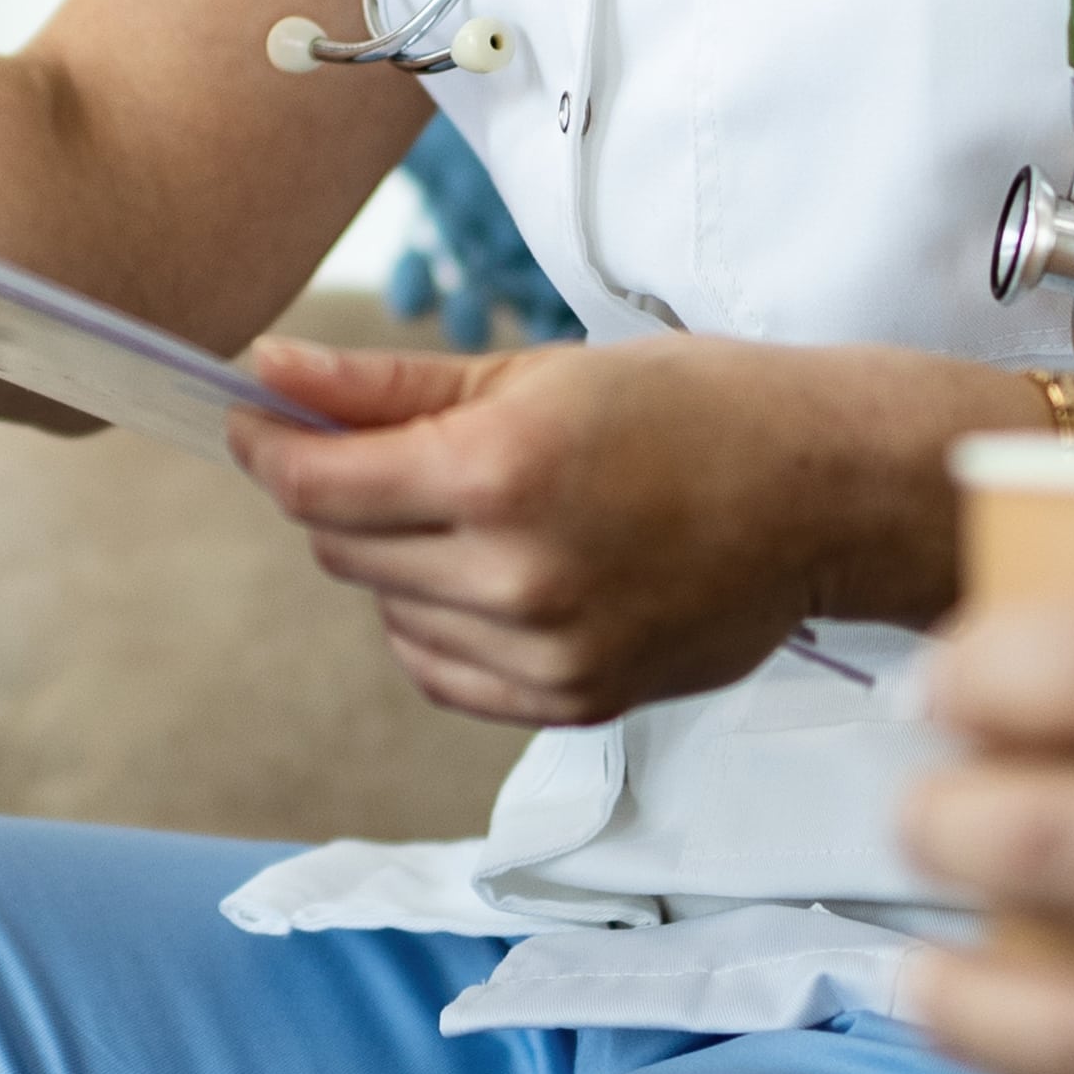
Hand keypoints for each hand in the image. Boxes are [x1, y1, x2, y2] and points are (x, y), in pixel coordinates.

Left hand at [227, 334, 988, 727]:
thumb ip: (382, 386)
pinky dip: (441, 621)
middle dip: (343, 495)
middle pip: (342, 548)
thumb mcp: (531, 371)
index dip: (266, 447)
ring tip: (483, 509)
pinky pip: (442, 670)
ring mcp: (544, 652)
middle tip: (402, 451)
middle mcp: (514, 574)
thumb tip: (264, 373)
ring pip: (387, 610)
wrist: (819, 495)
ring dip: (398, 560)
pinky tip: (497, 573)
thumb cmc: (688, 408)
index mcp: (499, 471)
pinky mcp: (572, 702)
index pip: (314, 484)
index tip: (255, 421)